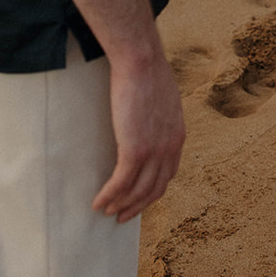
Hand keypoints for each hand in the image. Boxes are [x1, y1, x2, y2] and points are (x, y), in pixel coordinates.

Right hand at [92, 50, 185, 223]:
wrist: (142, 60)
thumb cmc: (148, 72)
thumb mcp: (163, 99)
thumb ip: (159, 117)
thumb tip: (147, 121)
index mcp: (178, 136)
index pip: (167, 174)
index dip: (152, 190)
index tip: (138, 198)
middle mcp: (170, 149)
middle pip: (154, 189)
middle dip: (136, 206)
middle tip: (120, 215)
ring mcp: (154, 152)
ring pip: (137, 191)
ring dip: (120, 205)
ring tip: (105, 211)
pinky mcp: (134, 150)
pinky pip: (121, 183)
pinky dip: (109, 196)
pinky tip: (97, 202)